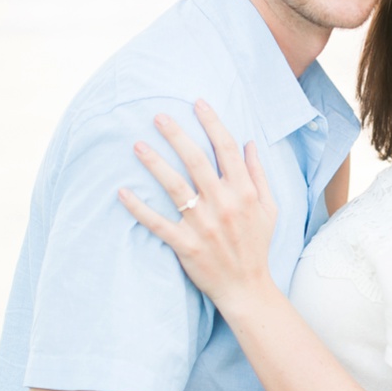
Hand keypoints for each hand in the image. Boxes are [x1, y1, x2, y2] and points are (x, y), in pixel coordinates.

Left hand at [118, 99, 279, 308]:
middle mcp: (223, 204)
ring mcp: (203, 225)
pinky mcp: (185, 244)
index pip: (227, 149)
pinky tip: (122, 192)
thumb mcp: (269, 208)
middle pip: (197, 161)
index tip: (198, 103)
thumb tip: (250, 144)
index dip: (212, 123)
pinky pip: (157, 222)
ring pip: (175, 187)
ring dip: (155, 164)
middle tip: (158, 116)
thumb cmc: (257, 245)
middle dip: (177, 135)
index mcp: (244, 193)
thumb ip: (259, 175)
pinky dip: (139, 208)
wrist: (247, 287)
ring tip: (137, 145)